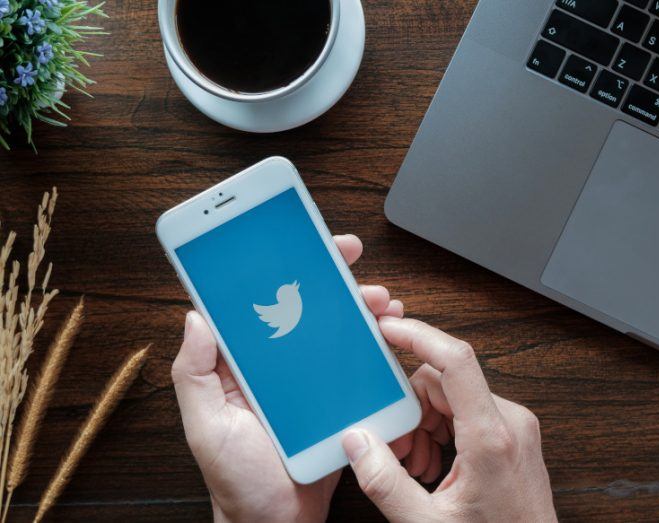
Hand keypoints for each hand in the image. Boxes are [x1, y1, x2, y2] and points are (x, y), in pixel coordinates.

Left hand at [172, 235, 404, 522]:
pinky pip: (357, 364)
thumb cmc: (238, 481)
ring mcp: (309, 379)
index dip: (278, 267)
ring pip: (335, 329)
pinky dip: (375, 344)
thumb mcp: (206, 427)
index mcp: (243, 363)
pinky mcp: (336, 398)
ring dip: (358, 306)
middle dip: (329, 276)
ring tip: (379, 300)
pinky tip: (388, 335)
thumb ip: (193, 374)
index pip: (259, 301)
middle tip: (349, 258)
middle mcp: (277, 364)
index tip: (297, 242)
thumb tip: (196, 317)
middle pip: (304, 306)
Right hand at [341, 317, 556, 522]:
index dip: (418, 335)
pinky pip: (465, 411)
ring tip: (416, 464)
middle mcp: (509, 421)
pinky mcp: (512, 433)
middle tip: (396, 447)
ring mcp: (514, 426)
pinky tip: (433, 462)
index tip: (388, 328)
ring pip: (451, 396)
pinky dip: (441, 429)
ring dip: (424, 422)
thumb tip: (356, 442)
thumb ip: (385, 483)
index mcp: (491, 437)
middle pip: (443, 382)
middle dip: (409, 408)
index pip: (455, 360)